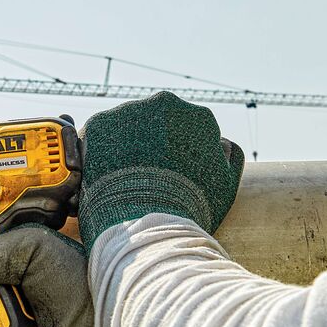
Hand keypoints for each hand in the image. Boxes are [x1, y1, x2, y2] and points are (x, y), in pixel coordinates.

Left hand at [78, 90, 244, 245]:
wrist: (147, 222)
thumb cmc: (191, 208)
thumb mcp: (225, 183)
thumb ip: (229, 156)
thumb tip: (222, 142)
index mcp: (197, 116)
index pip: (187, 127)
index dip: (177, 151)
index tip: (169, 172)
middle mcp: (163, 104)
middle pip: (155, 121)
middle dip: (149, 143)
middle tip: (143, 177)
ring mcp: (128, 111)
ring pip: (125, 125)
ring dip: (122, 145)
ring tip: (121, 180)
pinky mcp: (97, 124)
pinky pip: (97, 136)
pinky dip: (98, 153)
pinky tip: (103, 177)